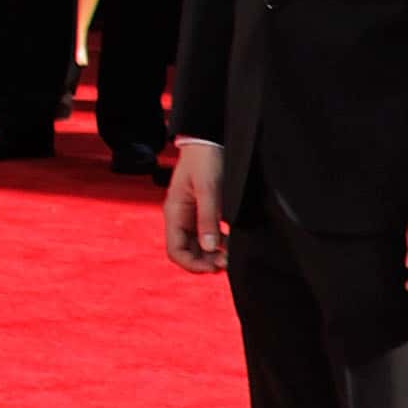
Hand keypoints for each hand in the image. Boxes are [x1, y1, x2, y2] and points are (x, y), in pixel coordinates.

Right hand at [162, 141, 226, 272]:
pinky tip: (233, 244)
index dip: (192, 264)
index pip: (175, 250)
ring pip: (199, 245)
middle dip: (205, 262)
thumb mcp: (209, 189)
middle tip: (228, 264)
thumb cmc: (206, 159)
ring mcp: (193, 214)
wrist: (210, 138)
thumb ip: (208, 218)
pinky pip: (209, 234)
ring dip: (213, 255)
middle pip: (188, 251)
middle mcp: (181, 217)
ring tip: (232, 257)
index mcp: (175, 213)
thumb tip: (210, 248)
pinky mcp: (206, 210)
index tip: (213, 269)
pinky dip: (220, 243)